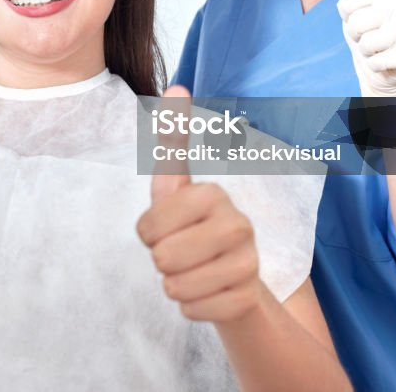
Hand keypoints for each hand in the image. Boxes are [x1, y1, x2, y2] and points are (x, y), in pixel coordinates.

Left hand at [137, 85, 262, 322]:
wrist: (235, 278)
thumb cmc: (193, 226)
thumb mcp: (175, 187)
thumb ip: (173, 141)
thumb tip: (177, 85)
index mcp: (211, 194)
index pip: (148, 227)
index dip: (148, 234)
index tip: (166, 227)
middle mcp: (236, 223)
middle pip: (161, 259)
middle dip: (162, 262)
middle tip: (182, 252)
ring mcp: (246, 262)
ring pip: (176, 288)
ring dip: (176, 286)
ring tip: (196, 271)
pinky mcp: (247, 297)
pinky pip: (193, 310)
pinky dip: (192, 307)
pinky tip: (209, 292)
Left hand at [338, 0, 395, 97]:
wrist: (386, 64)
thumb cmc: (368, 27)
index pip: (346, 4)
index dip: (346, 16)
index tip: (357, 15)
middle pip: (357, 24)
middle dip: (356, 35)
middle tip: (367, 35)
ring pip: (368, 44)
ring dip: (366, 51)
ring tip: (376, 47)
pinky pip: (377, 62)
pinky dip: (374, 65)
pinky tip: (385, 60)